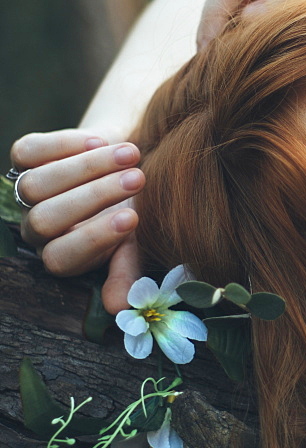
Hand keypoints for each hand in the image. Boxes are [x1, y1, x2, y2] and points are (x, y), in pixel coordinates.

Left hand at [10, 129, 143, 312]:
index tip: (134, 217)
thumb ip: (126, 272)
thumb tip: (122, 309)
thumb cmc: (133, 210)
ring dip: (86, 166)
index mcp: (63, 256)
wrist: (125, 165)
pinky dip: (64, 143)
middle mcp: (38, 228)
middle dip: (95, 197)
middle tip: (139, 179)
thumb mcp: (136, 243)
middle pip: (46, 218)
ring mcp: (27, 193)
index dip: (94, 238)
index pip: (62, 257)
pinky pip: (26, 152)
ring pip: (35, 185)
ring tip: (131, 153)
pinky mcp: (24, 159)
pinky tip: (100, 138)